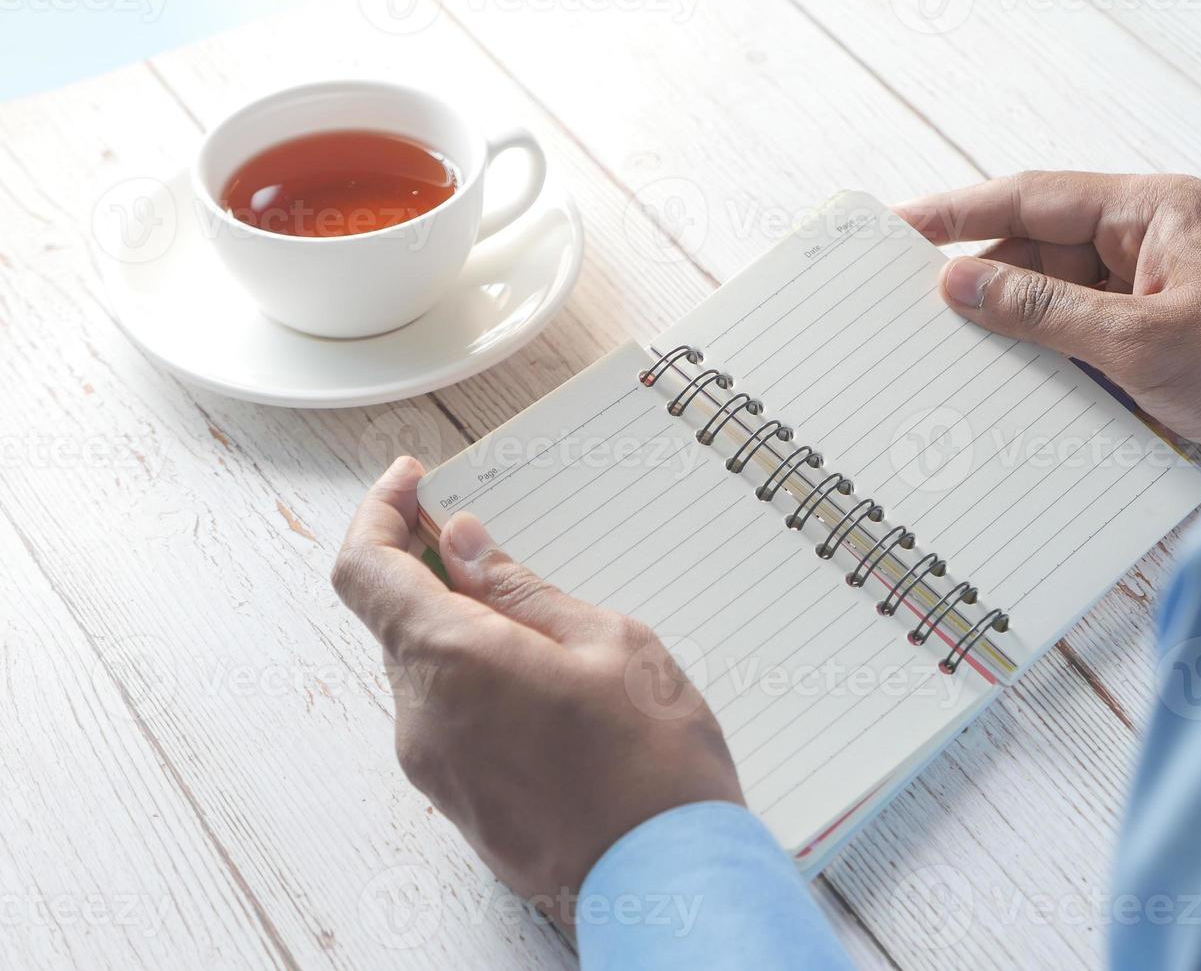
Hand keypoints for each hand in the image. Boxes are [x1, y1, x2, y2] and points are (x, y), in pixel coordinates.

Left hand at [331, 457, 741, 927]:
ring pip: (425, 670)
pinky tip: (540, 684)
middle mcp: (423, 717)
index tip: (409, 484)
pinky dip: (472, 681)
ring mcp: (434, 768)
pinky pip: (445, 717)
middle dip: (431, 573)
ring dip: (461, 631)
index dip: (379, 513)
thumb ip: (518, 590)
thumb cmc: (654, 763)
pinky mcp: (456, 802)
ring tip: (545, 630)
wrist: (669, 880)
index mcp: (453, 660)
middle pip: (395, 619)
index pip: (366, 568)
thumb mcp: (607, 642)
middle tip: (486, 545)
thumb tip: (460, 546)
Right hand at [897, 171, 1200, 445]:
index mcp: (1155, 211)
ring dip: (1014, 322)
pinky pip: (1080, 329)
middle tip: (918, 309)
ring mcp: (1152, 287)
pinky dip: (1047, 350)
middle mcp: (1150, 238)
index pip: (1036, 198)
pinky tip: (1012, 375)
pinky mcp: (1153, 333)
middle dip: (984, 278)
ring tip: (957, 350)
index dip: (961, 212)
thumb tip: (961, 284)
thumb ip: (1042, 309)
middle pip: (1041, 247)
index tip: (904, 228)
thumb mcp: (1138, 340)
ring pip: (1056, 293)